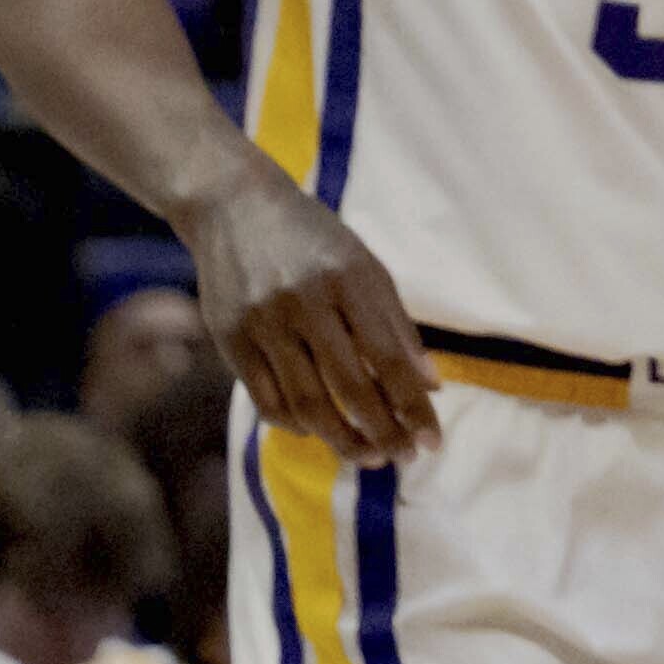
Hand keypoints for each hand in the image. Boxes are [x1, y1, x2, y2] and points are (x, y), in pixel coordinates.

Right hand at [182, 172, 441, 464]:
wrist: (234, 205)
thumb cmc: (314, 239)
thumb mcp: (364, 266)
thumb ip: (396, 325)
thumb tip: (429, 385)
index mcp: (350, 276)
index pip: (389, 357)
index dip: (412, 405)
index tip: (432, 441)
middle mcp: (306, 299)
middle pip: (349, 386)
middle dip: (382, 430)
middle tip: (402, 457)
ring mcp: (264, 321)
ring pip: (307, 402)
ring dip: (342, 439)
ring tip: (368, 456)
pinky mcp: (230, 339)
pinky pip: (268, 400)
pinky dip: (297, 425)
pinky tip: (320, 433)